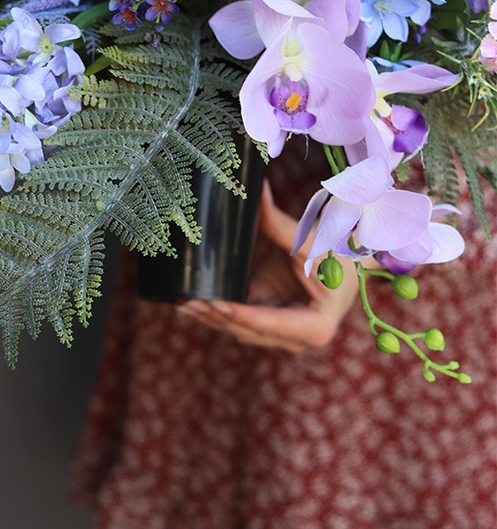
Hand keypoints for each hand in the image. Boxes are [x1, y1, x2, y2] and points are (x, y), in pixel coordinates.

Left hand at [176, 180, 359, 351]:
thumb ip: (280, 223)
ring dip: (210, 317)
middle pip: (250, 331)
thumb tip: (255, 190)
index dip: (243, 316)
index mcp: (315, 326)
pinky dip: (215, 311)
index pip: (272, 324)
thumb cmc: (336, 255)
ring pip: (239, 329)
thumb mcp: (309, 241)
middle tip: (188, 301)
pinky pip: (238, 320)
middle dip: (217, 316)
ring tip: (182, 302)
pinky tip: (189, 303)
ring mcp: (280, 333)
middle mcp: (296, 339)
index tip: (216, 304)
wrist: (347, 264)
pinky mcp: (266, 321)